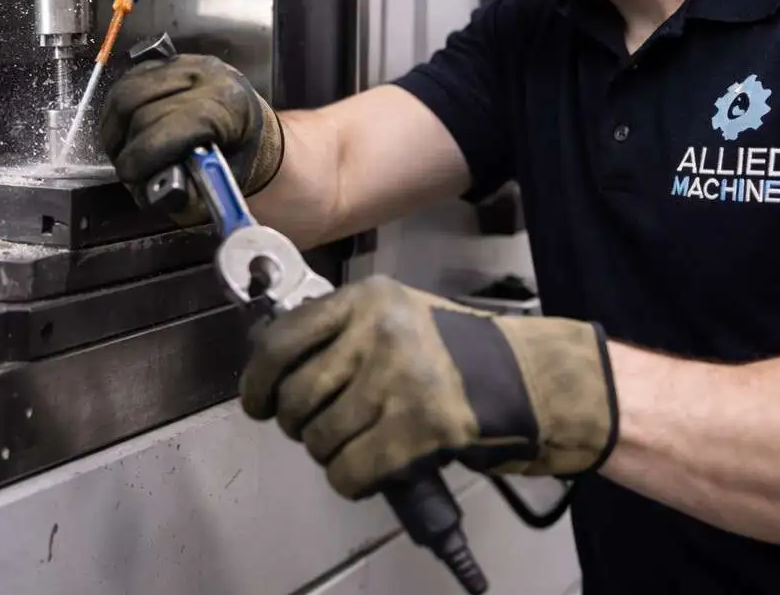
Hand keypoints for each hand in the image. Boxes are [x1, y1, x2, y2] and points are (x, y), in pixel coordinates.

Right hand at [99, 54, 283, 214]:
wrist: (253, 128)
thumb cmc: (240, 158)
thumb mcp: (223, 185)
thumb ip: (191, 195)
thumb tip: (157, 190)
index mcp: (229, 104)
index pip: (172, 124)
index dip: (144, 155)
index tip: (132, 176)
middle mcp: (207, 74)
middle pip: (142, 109)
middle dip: (129, 147)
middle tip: (129, 170)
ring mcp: (185, 63)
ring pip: (126, 93)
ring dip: (115, 128)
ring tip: (124, 152)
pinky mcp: (166, 61)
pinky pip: (126, 83)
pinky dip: (118, 112)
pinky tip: (126, 132)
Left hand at [239, 276, 617, 498]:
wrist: (524, 379)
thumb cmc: (453, 349)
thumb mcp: (394, 316)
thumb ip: (340, 332)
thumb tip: (274, 367)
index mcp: (368, 299)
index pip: (283, 339)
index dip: (257, 380)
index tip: (256, 402)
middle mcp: (379, 334)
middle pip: (297, 397)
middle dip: (297, 423)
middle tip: (315, 427)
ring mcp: (399, 382)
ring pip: (320, 439)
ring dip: (327, 452)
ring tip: (351, 444)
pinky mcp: (418, 430)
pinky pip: (349, 472)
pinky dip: (350, 480)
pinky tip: (368, 468)